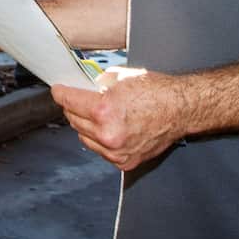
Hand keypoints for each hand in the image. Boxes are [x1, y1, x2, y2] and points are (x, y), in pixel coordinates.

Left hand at [52, 66, 183, 170]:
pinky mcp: (124, 161)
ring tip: (95, 115)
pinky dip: (100, 140)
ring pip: (85, 138)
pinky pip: (101, 151)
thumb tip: (84, 88)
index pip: (69, 101)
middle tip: (76, 99)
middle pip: (74, 121)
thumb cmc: (156, 91)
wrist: (180, 109)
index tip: (58, 91)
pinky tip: (108, 128)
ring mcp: (116, 151)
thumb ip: (97, 84)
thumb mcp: (120, 77)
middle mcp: (107, 134)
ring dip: (85, 126)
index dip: (60, 94)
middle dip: (73, 108)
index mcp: (104, 111)